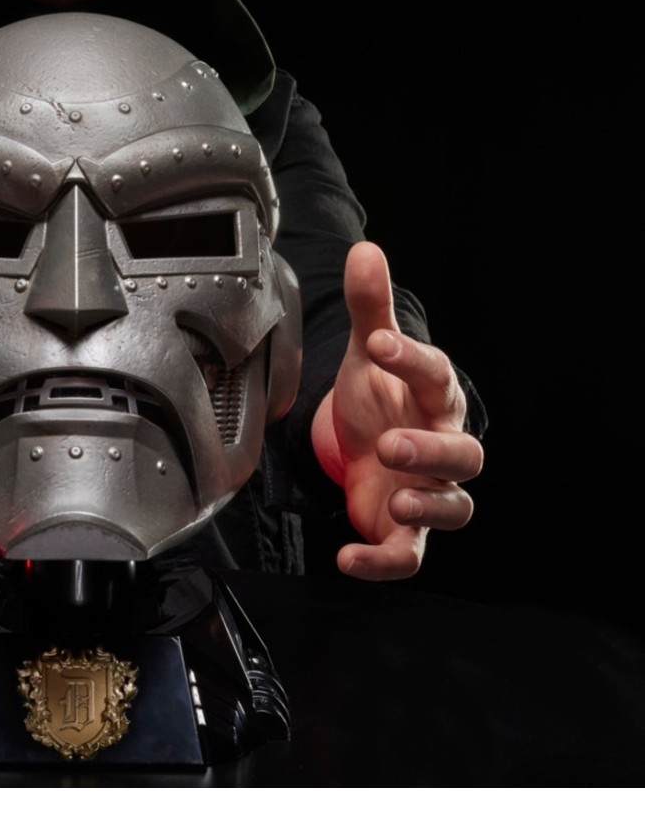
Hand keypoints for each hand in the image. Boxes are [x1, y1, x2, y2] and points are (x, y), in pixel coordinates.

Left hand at [311, 241, 481, 579]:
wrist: (366, 446)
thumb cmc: (379, 398)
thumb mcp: (368, 352)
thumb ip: (370, 307)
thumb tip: (365, 251)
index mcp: (433, 398)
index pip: (436, 376)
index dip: (413, 359)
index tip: (380, 343)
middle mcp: (440, 447)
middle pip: (465, 456)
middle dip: (431, 451)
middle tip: (392, 443)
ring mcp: (427, 492)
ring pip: (454, 508)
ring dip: (427, 507)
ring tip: (394, 499)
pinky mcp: (403, 532)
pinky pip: (408, 555)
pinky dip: (381, 562)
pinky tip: (348, 557)